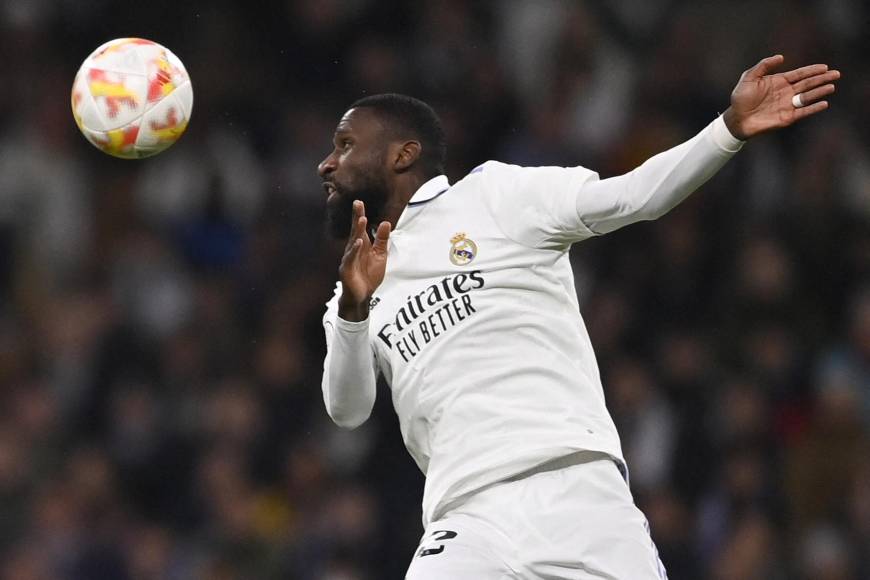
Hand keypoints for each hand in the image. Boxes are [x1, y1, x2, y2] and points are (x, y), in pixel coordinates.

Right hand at [337, 200, 390, 321]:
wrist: (362, 296)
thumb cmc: (369, 275)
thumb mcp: (380, 255)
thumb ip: (382, 240)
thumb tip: (386, 222)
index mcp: (362, 245)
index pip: (361, 228)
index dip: (360, 215)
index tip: (359, 202)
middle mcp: (353, 249)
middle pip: (355, 231)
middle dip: (357, 217)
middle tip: (358, 203)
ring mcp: (349, 259)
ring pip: (353, 242)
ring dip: (358, 231)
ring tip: (362, 219)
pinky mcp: (347, 269)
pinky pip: (351, 258)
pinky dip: (355, 250)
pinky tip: (359, 242)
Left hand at [723, 55, 840, 139]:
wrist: (736, 119)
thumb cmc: (741, 98)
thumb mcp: (749, 77)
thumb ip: (763, 65)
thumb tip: (781, 57)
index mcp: (780, 81)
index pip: (800, 74)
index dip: (812, 70)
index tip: (825, 67)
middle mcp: (786, 92)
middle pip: (808, 84)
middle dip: (822, 78)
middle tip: (836, 74)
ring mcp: (788, 105)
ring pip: (808, 97)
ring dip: (820, 92)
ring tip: (831, 86)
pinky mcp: (787, 117)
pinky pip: (803, 112)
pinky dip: (813, 108)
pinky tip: (824, 103)